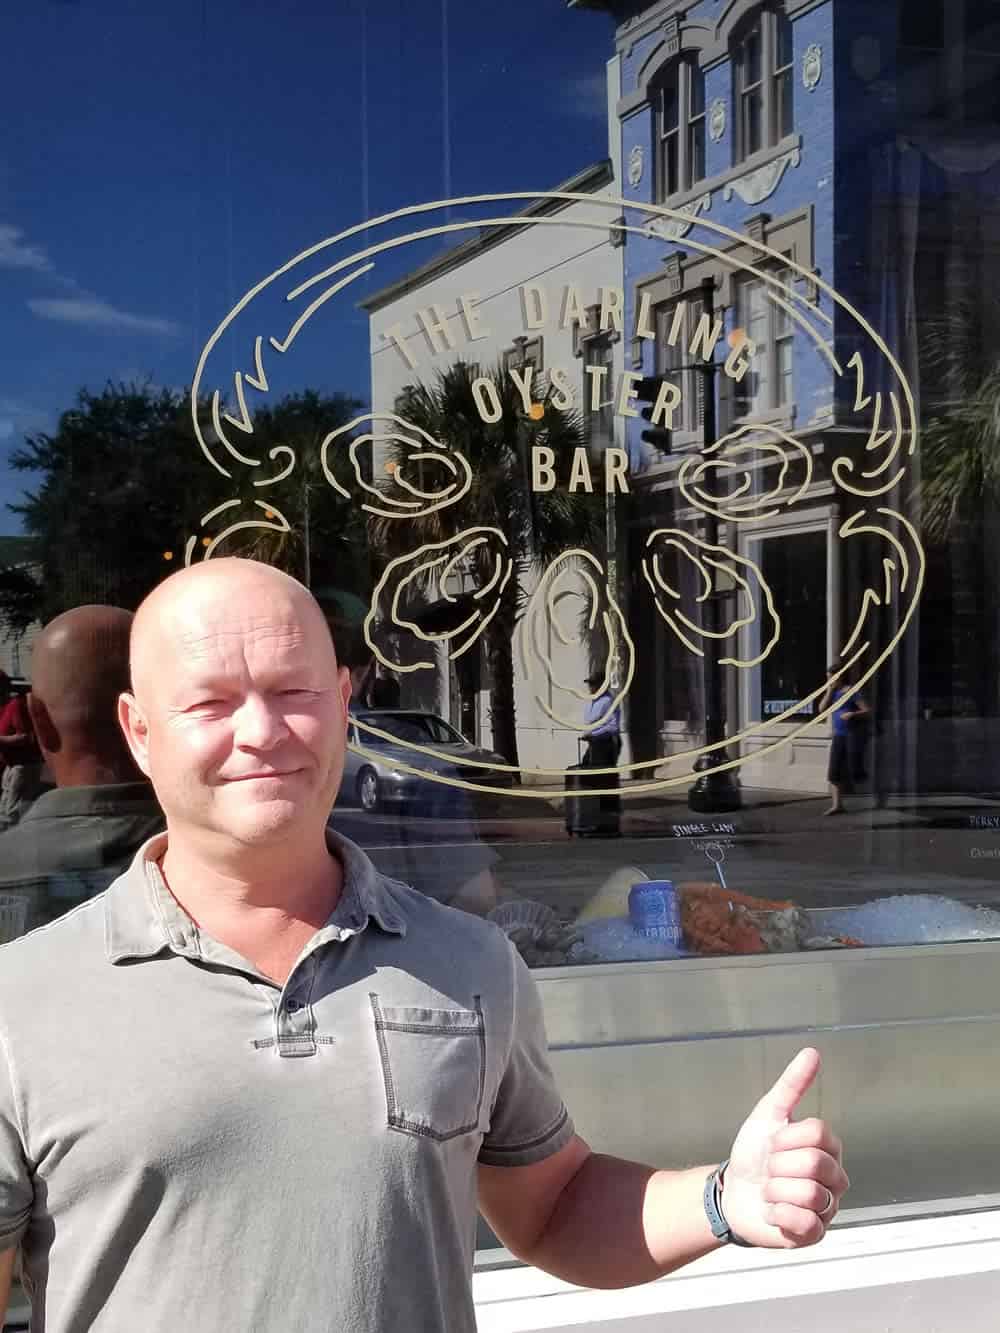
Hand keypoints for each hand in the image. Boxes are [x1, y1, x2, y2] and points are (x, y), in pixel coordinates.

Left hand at [719, 1048, 848, 1247]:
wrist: (732, 1192)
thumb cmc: (754, 1153)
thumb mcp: (768, 1113)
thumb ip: (792, 1084)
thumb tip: (812, 1052)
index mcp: (827, 1146)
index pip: (818, 1132)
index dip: (785, 1138)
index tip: (772, 1143)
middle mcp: (835, 1176)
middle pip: (814, 1163)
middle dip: (778, 1165)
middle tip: (769, 1170)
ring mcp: (828, 1207)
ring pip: (809, 1194)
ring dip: (775, 1190)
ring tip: (770, 1191)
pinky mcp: (816, 1233)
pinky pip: (805, 1223)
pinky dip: (779, 1214)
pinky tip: (772, 1211)